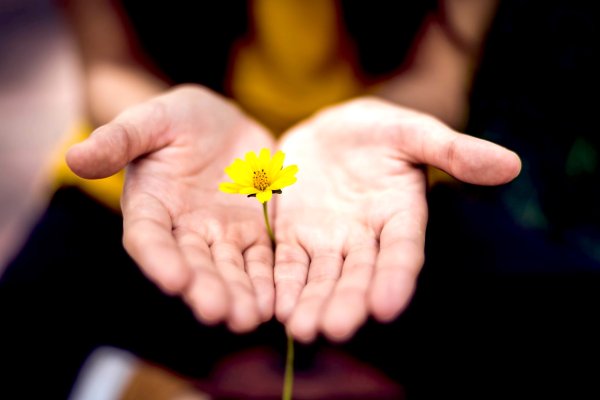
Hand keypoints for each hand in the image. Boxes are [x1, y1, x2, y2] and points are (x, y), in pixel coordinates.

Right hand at [67, 85, 275, 332]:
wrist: (220, 124)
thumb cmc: (176, 119)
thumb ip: (118, 139)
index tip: (174, 280)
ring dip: (239, 294)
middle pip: (193, 264)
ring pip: (230, 269)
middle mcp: (183, 230)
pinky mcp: (253, 232)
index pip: (149, 238)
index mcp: (151, 207)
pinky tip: (276, 301)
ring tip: (250, 317)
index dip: (160, 259)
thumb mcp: (150, 120)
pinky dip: (267, 280)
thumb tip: (75, 156)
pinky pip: (261, 259)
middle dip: (206, 288)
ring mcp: (221, 235)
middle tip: (219, 312)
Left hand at [273, 97, 520, 341]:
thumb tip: (511, 164)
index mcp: (400, 216)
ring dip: (312, 303)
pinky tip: (275, 307)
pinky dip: (282, 284)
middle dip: (347, 302)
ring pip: (321, 277)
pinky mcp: (294, 236)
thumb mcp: (413, 132)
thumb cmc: (379, 131)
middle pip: (358, 275)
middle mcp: (365, 238)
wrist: (331, 131)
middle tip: (334, 329)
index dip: (396, 278)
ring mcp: (328, 240)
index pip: (402, 252)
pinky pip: (287, 263)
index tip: (386, 306)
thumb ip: (453, 150)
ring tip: (301, 329)